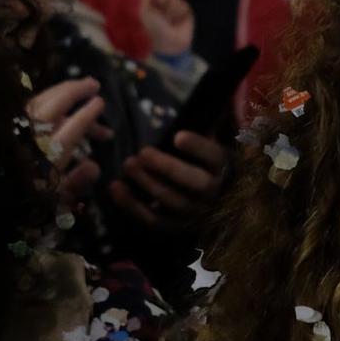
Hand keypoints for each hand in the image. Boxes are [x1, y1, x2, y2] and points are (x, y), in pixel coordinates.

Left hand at [27, 77, 112, 205]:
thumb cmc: (22, 204)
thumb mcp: (54, 202)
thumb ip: (76, 182)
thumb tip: (95, 166)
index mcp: (46, 157)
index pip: (72, 128)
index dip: (88, 114)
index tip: (100, 103)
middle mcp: (31, 138)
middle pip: (54, 105)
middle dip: (76, 91)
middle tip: (95, 84)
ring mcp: (15, 130)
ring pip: (40, 101)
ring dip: (61, 92)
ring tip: (80, 89)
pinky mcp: (4, 128)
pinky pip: (27, 107)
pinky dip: (45, 101)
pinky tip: (55, 103)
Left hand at [109, 131, 227, 227]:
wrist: (211, 200)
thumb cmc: (201, 162)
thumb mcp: (208, 144)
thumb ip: (203, 130)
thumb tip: (194, 113)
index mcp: (223, 167)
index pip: (214, 157)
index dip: (197, 148)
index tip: (177, 137)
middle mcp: (213, 193)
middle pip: (193, 182)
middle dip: (166, 167)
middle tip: (142, 152)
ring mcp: (195, 213)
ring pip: (172, 201)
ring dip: (147, 183)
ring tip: (128, 164)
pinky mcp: (176, 227)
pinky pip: (154, 220)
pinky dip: (133, 206)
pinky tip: (116, 188)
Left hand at [138, 0, 194, 57]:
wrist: (170, 43)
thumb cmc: (153, 27)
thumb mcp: (146, 8)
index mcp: (150, 1)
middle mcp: (162, 1)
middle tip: (160, 10)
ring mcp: (174, 5)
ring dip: (170, 8)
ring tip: (169, 19)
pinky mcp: (185, 10)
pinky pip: (183, 4)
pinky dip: (178, 12)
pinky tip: (177, 21)